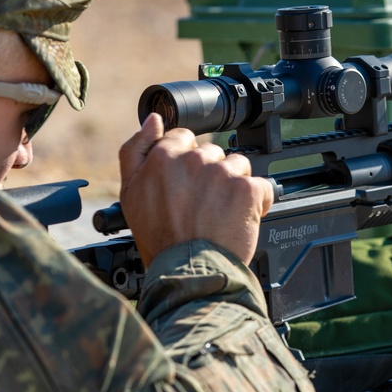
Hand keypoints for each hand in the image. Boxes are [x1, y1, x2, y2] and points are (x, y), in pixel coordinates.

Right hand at [118, 113, 273, 266]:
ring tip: (221, 213)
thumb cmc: (159, 239)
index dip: (187, 163)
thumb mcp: (130, 193)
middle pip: (212, 153)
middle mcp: (194, 160)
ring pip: (238, 165)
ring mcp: (223, 173)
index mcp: (164, 156)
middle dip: (211, 175)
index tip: (187, 185)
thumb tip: (153, 120)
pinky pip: (261, 185)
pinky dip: (257, 202)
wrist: (187, 271)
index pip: (184, 139)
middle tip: (202, 205)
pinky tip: (241, 218)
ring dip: (234, 186)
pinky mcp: (247, 189)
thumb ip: (137, 150)